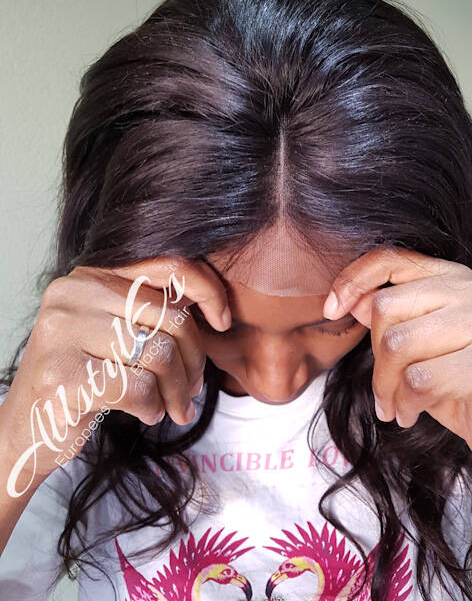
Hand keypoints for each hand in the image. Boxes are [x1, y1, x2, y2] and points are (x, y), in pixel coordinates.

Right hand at [0, 255, 229, 491]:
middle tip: (192, 388)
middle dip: (194, 359)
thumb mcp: (115, 330)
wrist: (26, 430)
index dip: (207, 290)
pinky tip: (147, 413)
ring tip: (173, 405)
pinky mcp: (62, 378)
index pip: (167, 266)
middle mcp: (73, 293)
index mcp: (90, 274)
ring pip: (160, 354)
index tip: (222, 321)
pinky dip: (153, 406)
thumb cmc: (83, 376)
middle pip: (171, 317)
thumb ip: (153, 308)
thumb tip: (215, 304)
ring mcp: (62, 333)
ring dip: (177, 390)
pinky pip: (138, 388)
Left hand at [322, 246, 471, 482]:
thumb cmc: (461, 387)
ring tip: (396, 406)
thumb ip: (390, 318)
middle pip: (387, 306)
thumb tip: (348, 298)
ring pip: (399, 344)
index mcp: (459, 278)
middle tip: (384, 389)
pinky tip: (413, 415)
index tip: (331, 310)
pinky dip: (406, 404)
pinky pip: (421, 380)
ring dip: (387, 386)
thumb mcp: (418, 347)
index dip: (353, 279)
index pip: (392, 258)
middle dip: (375, 357)